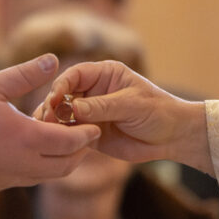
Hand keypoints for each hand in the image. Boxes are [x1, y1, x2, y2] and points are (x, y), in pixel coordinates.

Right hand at [0, 54, 100, 193]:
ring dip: (61, 163)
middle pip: (66, 166)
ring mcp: (9, 178)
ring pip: (48, 177)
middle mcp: (24, 164)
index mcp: (27, 139)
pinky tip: (34, 154)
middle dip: (80, 152)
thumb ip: (25, 74)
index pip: (70, 141)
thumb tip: (52, 60)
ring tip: (63, 145)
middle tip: (85, 137)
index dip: (86, 134)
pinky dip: (41, 169)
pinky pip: (28, 180)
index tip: (95, 126)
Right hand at [36, 60, 212, 173]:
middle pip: (63, 95)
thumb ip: (101, 106)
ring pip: (63, 116)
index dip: (61, 85)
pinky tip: (53, 144)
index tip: (55, 99)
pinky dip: (61, 139)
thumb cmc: (158, 112)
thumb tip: (71, 108)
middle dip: (53, 107)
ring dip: (53, 124)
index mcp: (104, 74)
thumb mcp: (131, 105)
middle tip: (45, 120)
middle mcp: (93, 91)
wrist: (173, 137)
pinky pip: (71, 135)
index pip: (74, 75)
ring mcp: (90, 113)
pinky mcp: (89, 133)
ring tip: (46, 133)